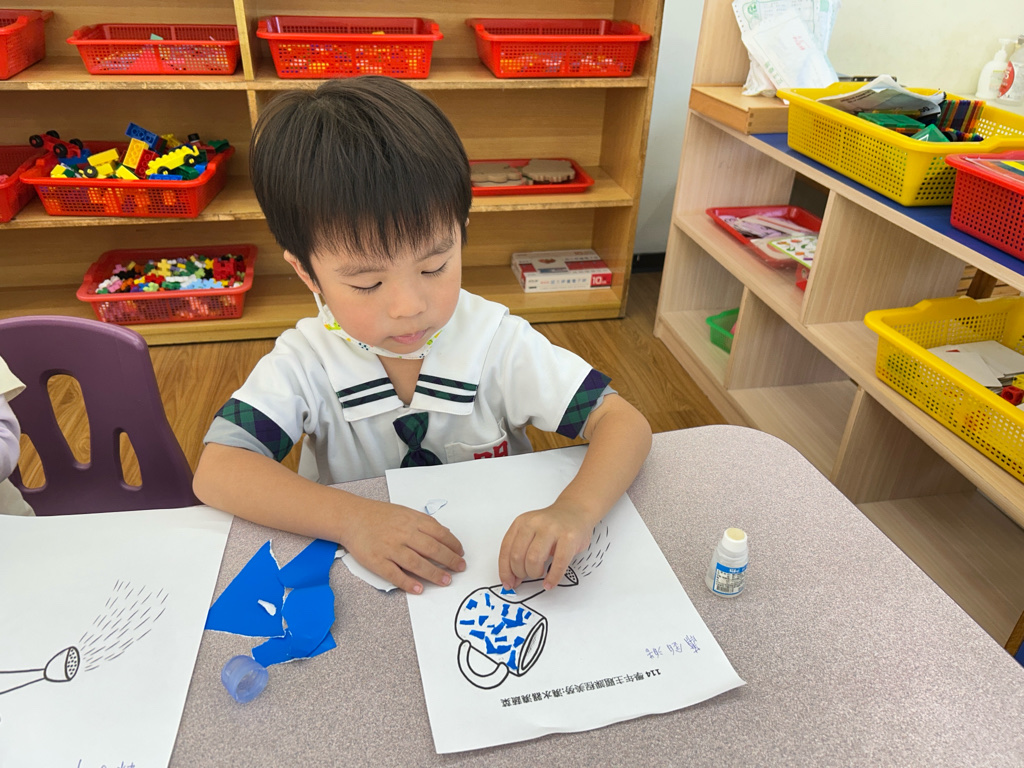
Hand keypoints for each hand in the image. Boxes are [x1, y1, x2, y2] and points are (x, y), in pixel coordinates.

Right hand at [344, 500, 464, 594]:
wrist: (351, 517)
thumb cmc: (379, 515)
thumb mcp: (405, 512)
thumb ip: (424, 523)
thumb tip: (445, 533)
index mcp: (412, 520)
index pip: (439, 533)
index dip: (453, 544)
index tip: (460, 553)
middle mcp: (403, 534)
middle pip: (432, 549)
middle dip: (449, 560)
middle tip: (459, 568)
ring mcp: (390, 548)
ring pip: (417, 563)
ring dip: (434, 574)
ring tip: (446, 581)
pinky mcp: (377, 561)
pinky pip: (395, 574)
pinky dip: (408, 583)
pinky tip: (419, 589)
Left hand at [498, 502, 593, 591]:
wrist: (576, 510)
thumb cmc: (552, 526)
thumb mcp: (531, 532)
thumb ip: (520, 552)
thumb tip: (512, 579)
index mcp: (521, 522)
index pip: (506, 550)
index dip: (505, 571)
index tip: (508, 583)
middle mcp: (534, 523)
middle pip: (517, 556)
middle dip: (520, 573)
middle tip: (526, 576)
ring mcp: (552, 529)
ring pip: (533, 559)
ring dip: (534, 573)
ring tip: (539, 574)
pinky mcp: (569, 537)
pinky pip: (558, 563)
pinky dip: (552, 578)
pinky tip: (550, 582)